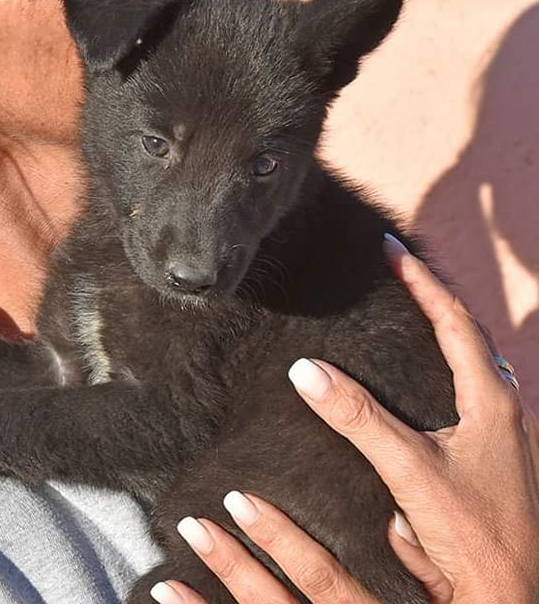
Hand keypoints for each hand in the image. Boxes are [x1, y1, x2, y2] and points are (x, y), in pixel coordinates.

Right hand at [151, 238, 538, 603]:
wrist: (508, 597)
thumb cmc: (475, 538)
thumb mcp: (412, 472)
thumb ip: (360, 420)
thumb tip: (307, 369)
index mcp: (490, 400)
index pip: (453, 320)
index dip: (420, 280)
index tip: (389, 246)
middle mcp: (498, 410)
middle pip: (465, 335)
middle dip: (429, 298)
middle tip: (392, 272)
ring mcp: (493, 436)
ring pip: (465, 366)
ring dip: (434, 335)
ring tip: (396, 315)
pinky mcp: (480, 461)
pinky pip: (454, 398)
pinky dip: (430, 374)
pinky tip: (403, 388)